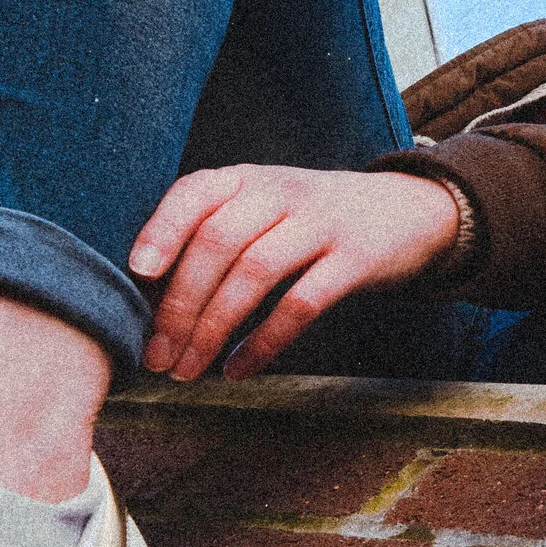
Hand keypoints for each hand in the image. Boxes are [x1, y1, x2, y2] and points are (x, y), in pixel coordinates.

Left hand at [127, 164, 460, 380]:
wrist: (407, 210)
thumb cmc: (311, 220)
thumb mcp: (265, 206)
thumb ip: (214, 232)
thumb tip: (147, 300)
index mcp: (248, 178)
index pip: (195, 191)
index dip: (163, 229)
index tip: (138, 273)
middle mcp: (282, 192)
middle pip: (219, 242)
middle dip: (180, 304)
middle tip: (156, 355)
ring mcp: (321, 223)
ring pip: (255, 273)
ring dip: (214, 328)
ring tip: (188, 369)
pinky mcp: (355, 260)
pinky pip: (301, 303)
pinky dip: (264, 341)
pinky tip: (238, 368)